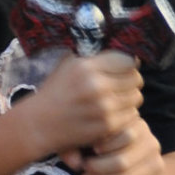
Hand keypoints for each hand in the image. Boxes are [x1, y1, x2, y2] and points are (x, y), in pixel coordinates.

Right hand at [28, 50, 143, 153]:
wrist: (37, 125)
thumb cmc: (53, 94)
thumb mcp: (66, 67)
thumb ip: (92, 58)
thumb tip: (120, 50)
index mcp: (86, 67)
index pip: (127, 60)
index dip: (126, 65)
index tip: (121, 70)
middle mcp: (96, 85)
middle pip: (135, 78)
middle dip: (129, 82)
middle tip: (119, 87)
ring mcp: (104, 106)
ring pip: (136, 97)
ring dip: (128, 98)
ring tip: (114, 101)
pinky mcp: (107, 125)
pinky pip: (132, 115)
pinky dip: (125, 114)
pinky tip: (111, 114)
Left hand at [73, 115, 165, 174]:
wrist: (139, 167)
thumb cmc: (108, 147)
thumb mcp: (96, 138)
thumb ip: (81, 143)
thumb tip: (76, 163)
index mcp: (138, 126)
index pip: (124, 136)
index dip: (104, 145)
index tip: (92, 150)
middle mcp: (151, 143)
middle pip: (122, 162)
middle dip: (98, 168)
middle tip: (83, 170)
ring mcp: (156, 165)